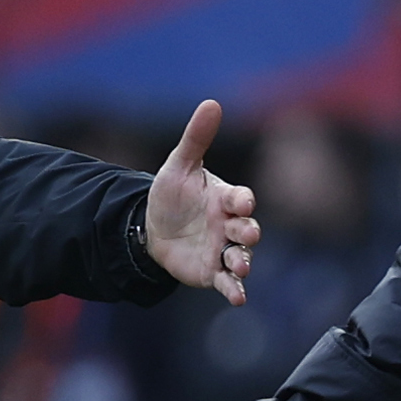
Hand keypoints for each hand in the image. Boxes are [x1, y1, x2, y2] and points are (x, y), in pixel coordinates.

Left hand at [145, 99, 259, 303]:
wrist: (152, 228)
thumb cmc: (172, 195)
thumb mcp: (179, 166)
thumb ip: (196, 138)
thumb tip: (211, 103)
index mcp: (225, 198)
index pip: (240, 198)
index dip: (242, 201)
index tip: (241, 203)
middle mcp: (229, 225)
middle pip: (246, 229)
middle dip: (248, 232)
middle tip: (245, 235)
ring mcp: (223, 249)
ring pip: (240, 256)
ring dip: (242, 262)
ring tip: (238, 265)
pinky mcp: (212, 271)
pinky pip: (227, 282)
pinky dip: (234, 289)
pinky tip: (236, 298)